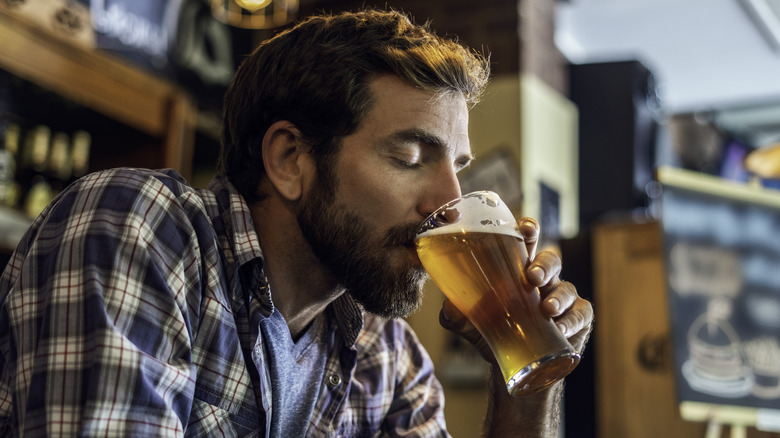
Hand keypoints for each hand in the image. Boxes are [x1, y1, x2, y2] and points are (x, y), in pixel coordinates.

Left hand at [438, 217, 593, 360]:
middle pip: (550, 260)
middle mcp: (542, 280)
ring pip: (567, 288)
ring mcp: (562, 299)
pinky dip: (572, 320)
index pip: (525, 242)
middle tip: (532, 276)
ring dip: (559, 296)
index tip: (525, 229)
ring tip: (547, 308)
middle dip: (544, 264)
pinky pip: (581, 314)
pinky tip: (560, 328)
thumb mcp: (470, 323)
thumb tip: (449, 307)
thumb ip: (456, 315)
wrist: (512, 366)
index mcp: (517, 269)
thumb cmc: (494, 332)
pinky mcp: (577, 320)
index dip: (528, 230)